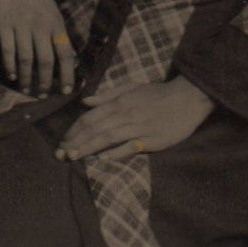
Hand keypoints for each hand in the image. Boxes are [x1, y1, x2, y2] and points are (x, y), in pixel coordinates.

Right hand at [0, 0, 75, 96]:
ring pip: (26, 59)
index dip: (67, 74)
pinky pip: (8, 50)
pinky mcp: (4, 25)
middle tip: (42, 95)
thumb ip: (58, 33)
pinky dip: (10, 66)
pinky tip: (12, 75)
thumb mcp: (52, 11)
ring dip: (27, 78)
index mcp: (56, 23)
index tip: (66, 90)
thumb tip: (67, 58)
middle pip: (45, 61)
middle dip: (45, 82)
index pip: (66, 53)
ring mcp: (21, 25)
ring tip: (27, 89)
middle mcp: (40, 26)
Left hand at [56, 76, 215, 161]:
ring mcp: (139, 127)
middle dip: (76, 141)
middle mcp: (126, 114)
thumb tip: (85, 101)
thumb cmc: (158, 93)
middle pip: (95, 128)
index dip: (75, 129)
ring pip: (108, 137)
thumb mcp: (132, 88)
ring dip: (89, 147)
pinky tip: (103, 158)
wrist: (187, 98)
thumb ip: (108, 95)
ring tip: (73, 157)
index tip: (63, 140)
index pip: (91, 117)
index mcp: (120, 102)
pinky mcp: (152, 139)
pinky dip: (116, 152)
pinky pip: (130, 147)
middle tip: (61, 153)